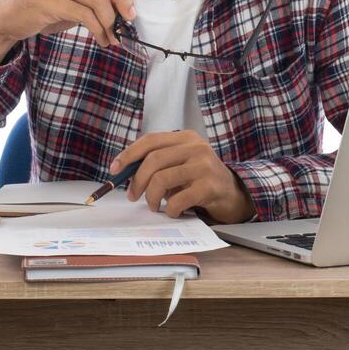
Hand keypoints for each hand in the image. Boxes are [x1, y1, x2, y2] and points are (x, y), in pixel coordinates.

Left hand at [110, 130, 254, 222]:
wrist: (234, 193)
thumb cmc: (201, 179)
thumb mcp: (181, 163)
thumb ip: (159, 163)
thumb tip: (126, 173)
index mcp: (185, 138)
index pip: (150, 141)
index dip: (128, 155)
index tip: (115, 169)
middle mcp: (195, 147)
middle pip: (153, 160)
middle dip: (136, 181)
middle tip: (133, 196)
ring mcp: (203, 166)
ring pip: (161, 179)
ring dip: (151, 197)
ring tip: (154, 205)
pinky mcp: (209, 187)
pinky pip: (176, 200)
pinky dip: (169, 210)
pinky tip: (173, 211)